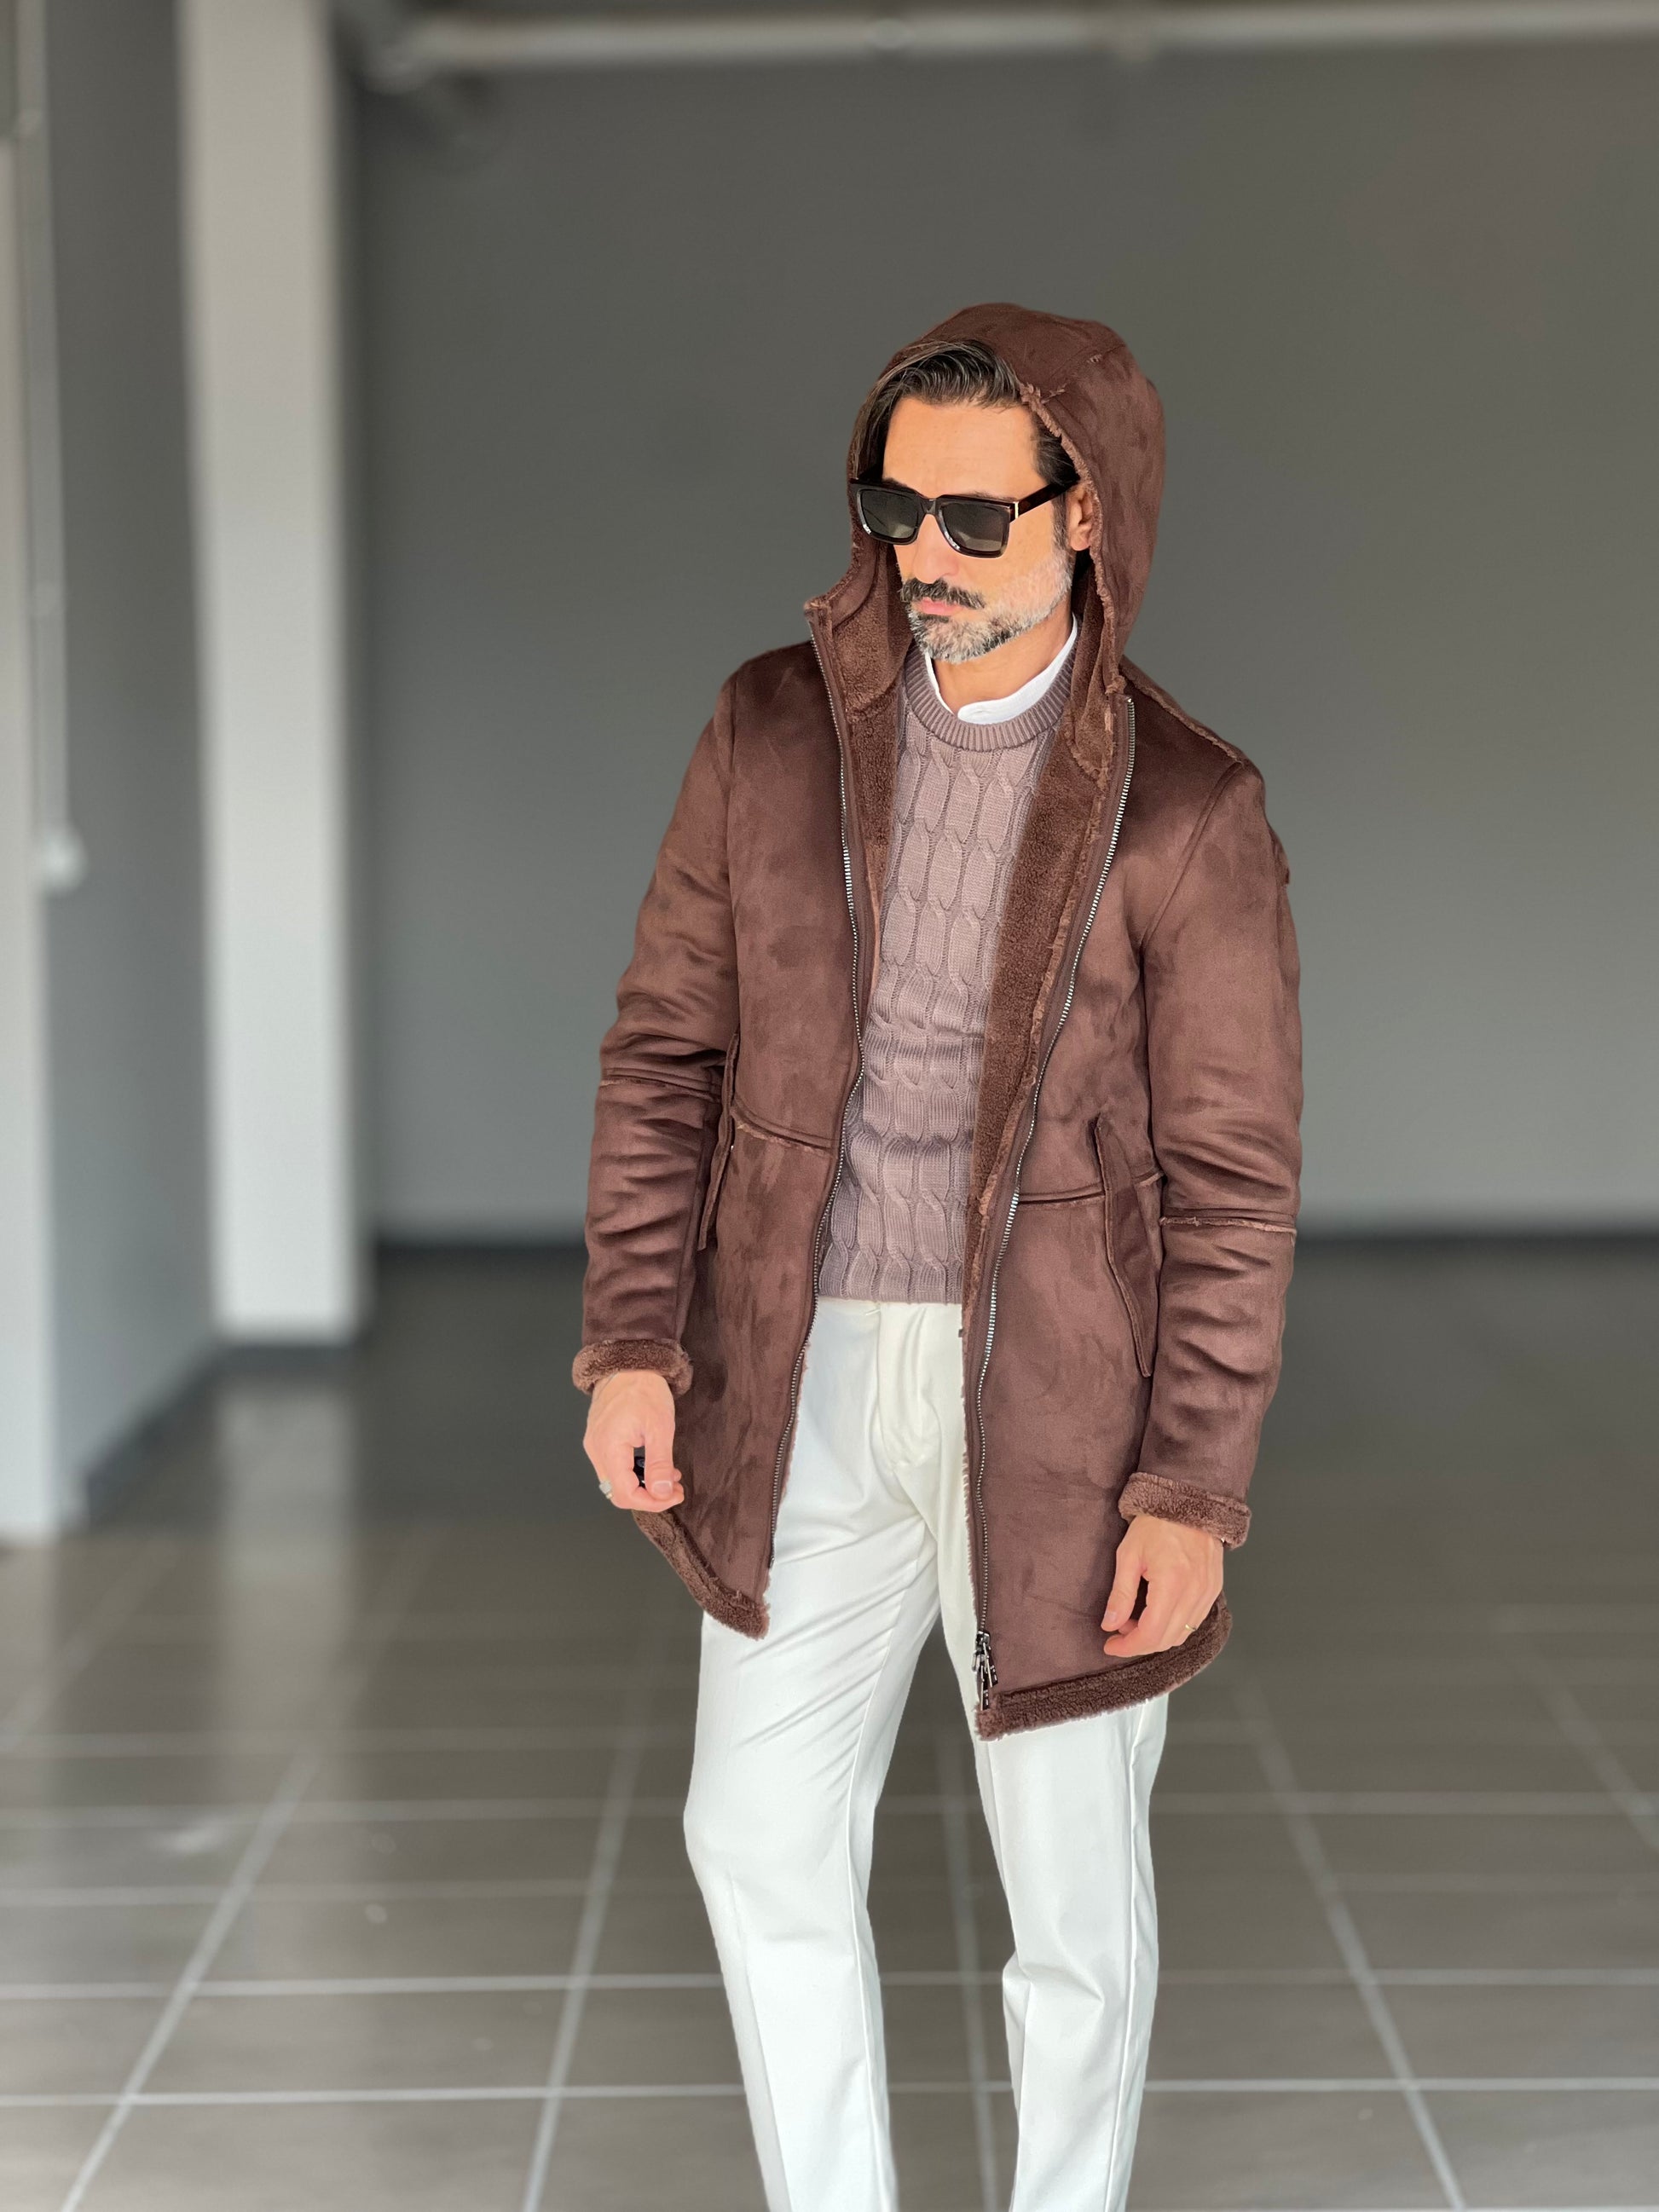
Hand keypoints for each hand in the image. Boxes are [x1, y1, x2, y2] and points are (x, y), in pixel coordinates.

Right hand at [583, 1370, 683, 1513]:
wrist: (630, 1362)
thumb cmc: (644, 1389)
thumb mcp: (660, 1427)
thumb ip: (660, 1464)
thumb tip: (661, 1493)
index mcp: (608, 1448)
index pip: (625, 1494)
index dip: (652, 1502)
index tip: (674, 1495)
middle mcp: (596, 1450)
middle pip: (618, 1492)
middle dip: (649, 1496)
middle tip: (674, 1488)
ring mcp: (594, 1444)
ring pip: (617, 1481)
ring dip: (643, 1484)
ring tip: (669, 1475)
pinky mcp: (599, 1438)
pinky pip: (614, 1466)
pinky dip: (635, 1471)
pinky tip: (654, 1463)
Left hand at [1101, 1512, 1221, 1656]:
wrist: (1189, 1502)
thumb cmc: (1157, 1524)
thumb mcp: (1128, 1555)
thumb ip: (1120, 1594)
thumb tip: (1110, 1624)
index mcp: (1172, 1583)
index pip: (1150, 1634)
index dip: (1128, 1646)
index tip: (1110, 1644)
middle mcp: (1195, 1593)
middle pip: (1167, 1640)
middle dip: (1139, 1643)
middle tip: (1119, 1630)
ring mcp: (1208, 1593)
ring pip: (1182, 1634)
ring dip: (1157, 1635)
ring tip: (1135, 1619)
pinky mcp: (1214, 1590)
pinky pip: (1193, 1622)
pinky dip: (1173, 1625)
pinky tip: (1157, 1612)